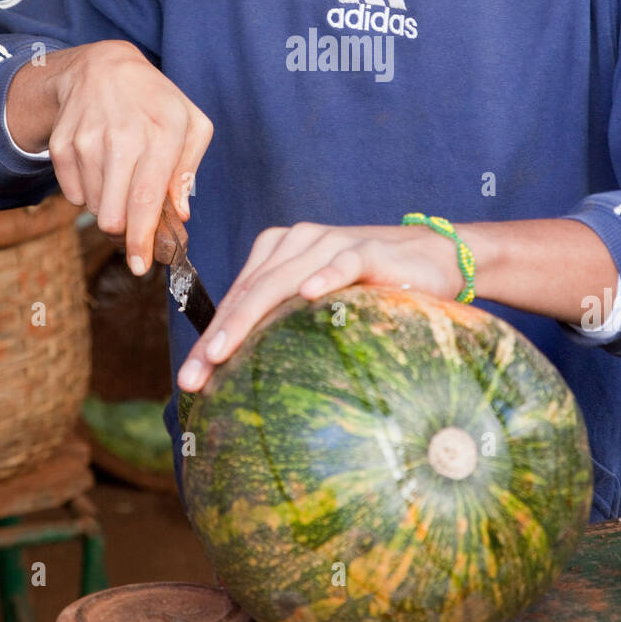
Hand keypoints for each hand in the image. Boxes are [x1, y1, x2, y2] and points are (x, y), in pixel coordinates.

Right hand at [9, 39, 213, 274]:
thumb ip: (189, 171)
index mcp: (164, 129)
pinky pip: (75, 195)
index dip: (142, 239)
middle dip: (127, 230)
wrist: (103, 68)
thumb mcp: (191, 124)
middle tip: (137, 220)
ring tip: (122, 178)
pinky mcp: (63, 144)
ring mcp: (88, 138)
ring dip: (111, 207)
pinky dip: (90, 192)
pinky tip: (102, 166)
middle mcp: (123, 133)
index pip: (147, 198)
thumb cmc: (156, 101)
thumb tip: (180, 215)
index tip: (140, 266)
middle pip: (116, 213)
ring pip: (96, 207)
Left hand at [177, 221, 467, 390]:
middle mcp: (298, 241)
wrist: (431, 256)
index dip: (210, 337)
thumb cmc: (369, 286)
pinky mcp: (367, 250)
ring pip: (281, 280)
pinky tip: (309, 295)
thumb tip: (243, 370)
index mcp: (278, 251)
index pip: (238, 297)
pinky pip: (342, 264)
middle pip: (250, 292)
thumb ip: (286, 319)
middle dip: (218, 336)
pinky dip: (325, 277)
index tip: (189, 379)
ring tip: (223, 352)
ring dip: (249, 316)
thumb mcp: (320, 301)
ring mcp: (330, 243)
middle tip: (194, 377)